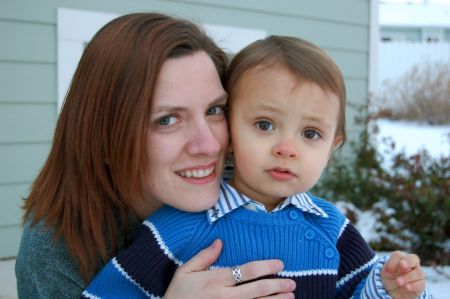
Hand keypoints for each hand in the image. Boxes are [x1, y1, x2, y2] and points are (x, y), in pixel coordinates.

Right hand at [164, 239, 295, 298]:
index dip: (265, 267)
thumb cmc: (177, 294)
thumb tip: (219, 242)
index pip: (246, 271)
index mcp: (216, 280)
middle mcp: (225, 296)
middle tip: (292, 283)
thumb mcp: (184, 271)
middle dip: (276, 285)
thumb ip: (204, 257)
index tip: (280, 264)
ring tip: (291, 297)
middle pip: (256, 289)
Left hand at [381, 251, 425, 298]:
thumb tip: (397, 269)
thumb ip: (390, 268)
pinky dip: (413, 285)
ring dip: (407, 277)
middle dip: (408, 262)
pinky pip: (420, 284)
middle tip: (402, 265)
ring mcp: (418, 273)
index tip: (387, 273)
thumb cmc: (390, 276)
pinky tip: (407, 287)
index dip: (392, 262)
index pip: (398, 255)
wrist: (393, 289)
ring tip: (398, 282)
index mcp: (401, 258)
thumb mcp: (387, 272)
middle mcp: (412, 263)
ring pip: (418, 272)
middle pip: (413, 258)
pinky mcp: (421, 284)